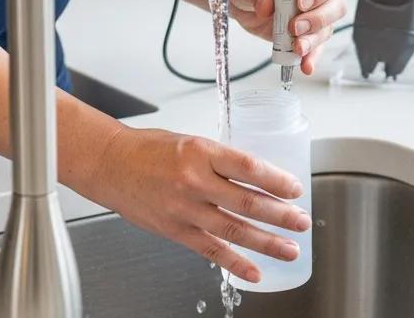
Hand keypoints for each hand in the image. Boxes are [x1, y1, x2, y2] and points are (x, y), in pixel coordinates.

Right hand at [95, 125, 310, 282]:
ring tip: (289, 249)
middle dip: (280, 214)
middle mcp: (195, 181)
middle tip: (302, 222)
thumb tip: (255, 176)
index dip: (276, 180)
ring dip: (266, 242)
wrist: (111, 165)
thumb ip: (220, 160)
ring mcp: (185, 210)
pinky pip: (211, 251)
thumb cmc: (150, 149)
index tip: (295, 188)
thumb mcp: (192, 142)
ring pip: (234, 230)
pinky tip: (256, 271)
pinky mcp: (176, 231)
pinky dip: (236, 263)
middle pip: (247, 201)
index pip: (248, 167)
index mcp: (202, 152)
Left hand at [229, 0, 347, 74]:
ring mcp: (315, 14)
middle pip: (335, 4)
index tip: (302, 2)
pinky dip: (311, 57)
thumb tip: (266, 3)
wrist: (241, 1)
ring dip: (314, 39)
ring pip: (328, 27)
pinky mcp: (307, 34)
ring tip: (297, 46)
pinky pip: (316, 47)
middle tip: (295, 26)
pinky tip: (306, 65)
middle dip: (318, 18)